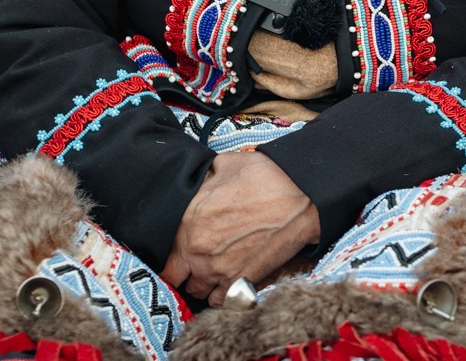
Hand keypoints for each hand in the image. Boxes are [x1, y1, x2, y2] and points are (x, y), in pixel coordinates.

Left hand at [161, 151, 320, 303]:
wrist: (301, 198)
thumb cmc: (266, 178)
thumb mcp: (226, 165)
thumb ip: (204, 179)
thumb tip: (200, 181)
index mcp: (188, 222)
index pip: (164, 255)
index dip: (170, 254)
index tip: (178, 252)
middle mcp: (197, 251)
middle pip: (177, 278)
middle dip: (184, 271)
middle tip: (196, 262)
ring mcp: (218, 271)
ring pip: (197, 291)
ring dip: (202, 283)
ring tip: (214, 271)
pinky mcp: (241, 282)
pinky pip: (220, 302)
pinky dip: (222, 295)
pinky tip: (229, 282)